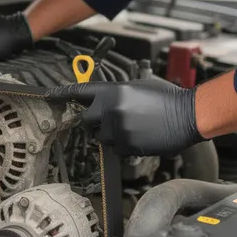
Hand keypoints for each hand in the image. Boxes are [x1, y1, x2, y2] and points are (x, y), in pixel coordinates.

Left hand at [47, 78, 203, 156]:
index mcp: (113, 91)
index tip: (49, 95)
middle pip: (86, 120)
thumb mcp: (139, 87)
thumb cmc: (168, 98)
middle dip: (95, 122)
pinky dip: (126, 146)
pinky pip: (117, 149)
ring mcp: (118, 129)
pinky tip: (141, 136)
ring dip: (112, 135)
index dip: (62, 93)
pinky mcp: (127, 146)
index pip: (79, 91)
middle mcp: (111, 109)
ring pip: (102, 137)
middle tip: (111, 121)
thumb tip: (104, 101)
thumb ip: (117, 94)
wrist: (188, 115)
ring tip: (134, 127)